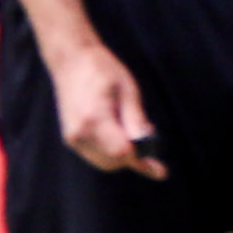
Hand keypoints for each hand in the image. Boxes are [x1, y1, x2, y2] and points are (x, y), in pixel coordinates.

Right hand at [48, 40, 166, 177]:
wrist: (71, 61)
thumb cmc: (102, 70)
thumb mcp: (128, 89)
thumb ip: (136, 120)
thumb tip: (148, 146)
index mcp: (94, 118)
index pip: (122, 152)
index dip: (142, 162)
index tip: (160, 171)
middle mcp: (79, 132)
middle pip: (114, 162)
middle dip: (134, 156)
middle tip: (147, 133)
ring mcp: (72, 137)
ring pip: (105, 162)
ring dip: (123, 155)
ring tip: (132, 129)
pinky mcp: (71, 138)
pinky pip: (96, 156)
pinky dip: (111, 151)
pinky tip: (120, 133)